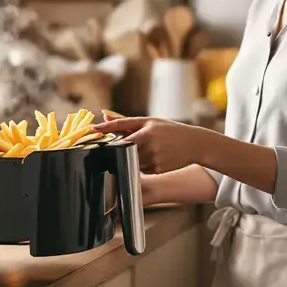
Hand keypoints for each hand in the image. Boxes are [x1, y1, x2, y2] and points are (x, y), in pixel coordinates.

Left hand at [92, 115, 207, 174]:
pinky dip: (142, 165)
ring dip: (132, 157)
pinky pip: (142, 170)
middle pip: (125, 151)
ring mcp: (154, 160)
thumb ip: (126, 121)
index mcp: (147, 133)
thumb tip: (104, 116)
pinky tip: (153, 158)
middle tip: (115, 147)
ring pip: (132, 161)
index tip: (93, 131)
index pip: (121, 136)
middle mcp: (150, 146)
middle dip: (120, 149)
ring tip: (146, 150)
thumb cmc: (169, 129)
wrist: (193, 143)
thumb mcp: (150, 121)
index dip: (106, 134)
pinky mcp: (158, 170)